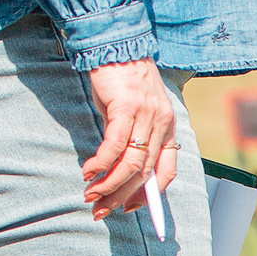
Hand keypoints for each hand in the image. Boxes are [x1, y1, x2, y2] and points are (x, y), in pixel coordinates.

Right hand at [81, 59, 179, 221]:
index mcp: (168, 128)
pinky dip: (101, 163)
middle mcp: (162, 124)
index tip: (129, 208)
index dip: (149, 194)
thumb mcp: (134, 112)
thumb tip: (118, 172)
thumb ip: (132, 138)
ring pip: (131, 163)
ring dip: (109, 184)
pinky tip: (88, 172)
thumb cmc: (123, 81)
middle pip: (146, 172)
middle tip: (101, 209)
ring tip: (91, 195)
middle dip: (122, 196)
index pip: (167, 171)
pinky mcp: (127, 107)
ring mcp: (147, 116)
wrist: (117, 46)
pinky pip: (115, 144)